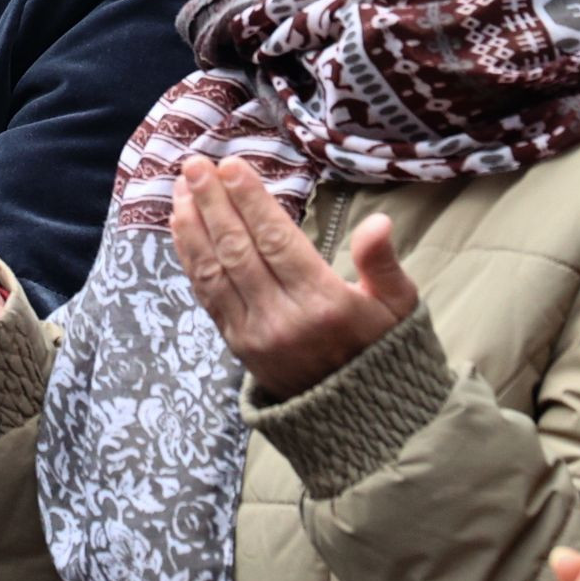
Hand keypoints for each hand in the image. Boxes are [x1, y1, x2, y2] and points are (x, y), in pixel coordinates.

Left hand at [172, 155, 417, 399]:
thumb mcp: (398, 306)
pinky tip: (181, 225)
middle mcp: (283, 318)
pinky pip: (206, 292)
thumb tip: (378, 224)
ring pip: (214, 270)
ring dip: (193, 225)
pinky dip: (190, 256)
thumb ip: (384, 264)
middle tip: (196, 165)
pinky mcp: (236, 342)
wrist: (358, 416)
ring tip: (182, 186)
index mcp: (324, 303)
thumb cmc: (379, 347)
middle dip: (214, 203)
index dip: (251, 202)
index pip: (278, 241)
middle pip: (239, 250)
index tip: (231, 166)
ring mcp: (254, 332)